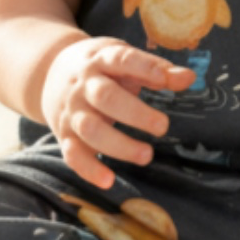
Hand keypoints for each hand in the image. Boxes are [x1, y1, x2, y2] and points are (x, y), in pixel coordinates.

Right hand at [41, 38, 192, 189]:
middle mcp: (83, 85)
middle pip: (105, 97)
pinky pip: (72, 154)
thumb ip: (156, 70)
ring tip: (146, 155)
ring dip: (117, 144)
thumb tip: (189, 78)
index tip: (164, 79)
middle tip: (162, 127)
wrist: (50, 72)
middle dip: (134, 113)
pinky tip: (109, 180)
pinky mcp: (64, 135)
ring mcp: (72, 111)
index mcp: (101, 59)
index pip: (121, 60)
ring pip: (90, 128)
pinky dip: (88, 169)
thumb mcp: (124, 59)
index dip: (144, 68)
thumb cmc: (100, 67)